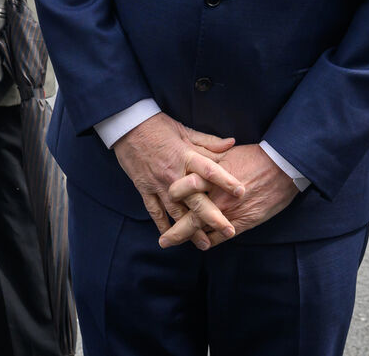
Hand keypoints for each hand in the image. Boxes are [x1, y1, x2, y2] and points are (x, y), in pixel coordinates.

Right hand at [112, 113, 242, 248]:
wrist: (127, 125)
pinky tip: (171, 236)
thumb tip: (232, 143)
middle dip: (212, 217)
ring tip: (204, 243)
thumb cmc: (158, 126)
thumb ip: (208, 141)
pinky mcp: (144, 188)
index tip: (241, 192)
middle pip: (195, 199)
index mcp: (185, 155)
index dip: (225, 180)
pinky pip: (154, 211)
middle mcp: (173, 173)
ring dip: (190, 229)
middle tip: (229, 231)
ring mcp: (157, 183)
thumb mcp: (184, 130)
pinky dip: (163, 225)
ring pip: (176, 211)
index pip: (209, 169)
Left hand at [162, 143, 298, 248]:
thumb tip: (192, 160)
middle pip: (189, 217)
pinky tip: (202, 244)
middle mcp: (216, 197)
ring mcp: (229, 212)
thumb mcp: (225, 154)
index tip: (163, 199)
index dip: (170, 195)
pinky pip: (221, 237)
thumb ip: (207, 159)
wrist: (281, 168)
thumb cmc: (253, 157)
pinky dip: (210, 242)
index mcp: (209, 176)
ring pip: (203, 231)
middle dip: (175, 232)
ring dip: (189, 239)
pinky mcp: (243, 223)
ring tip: (176, 245)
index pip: (182, 189)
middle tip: (163, 240)